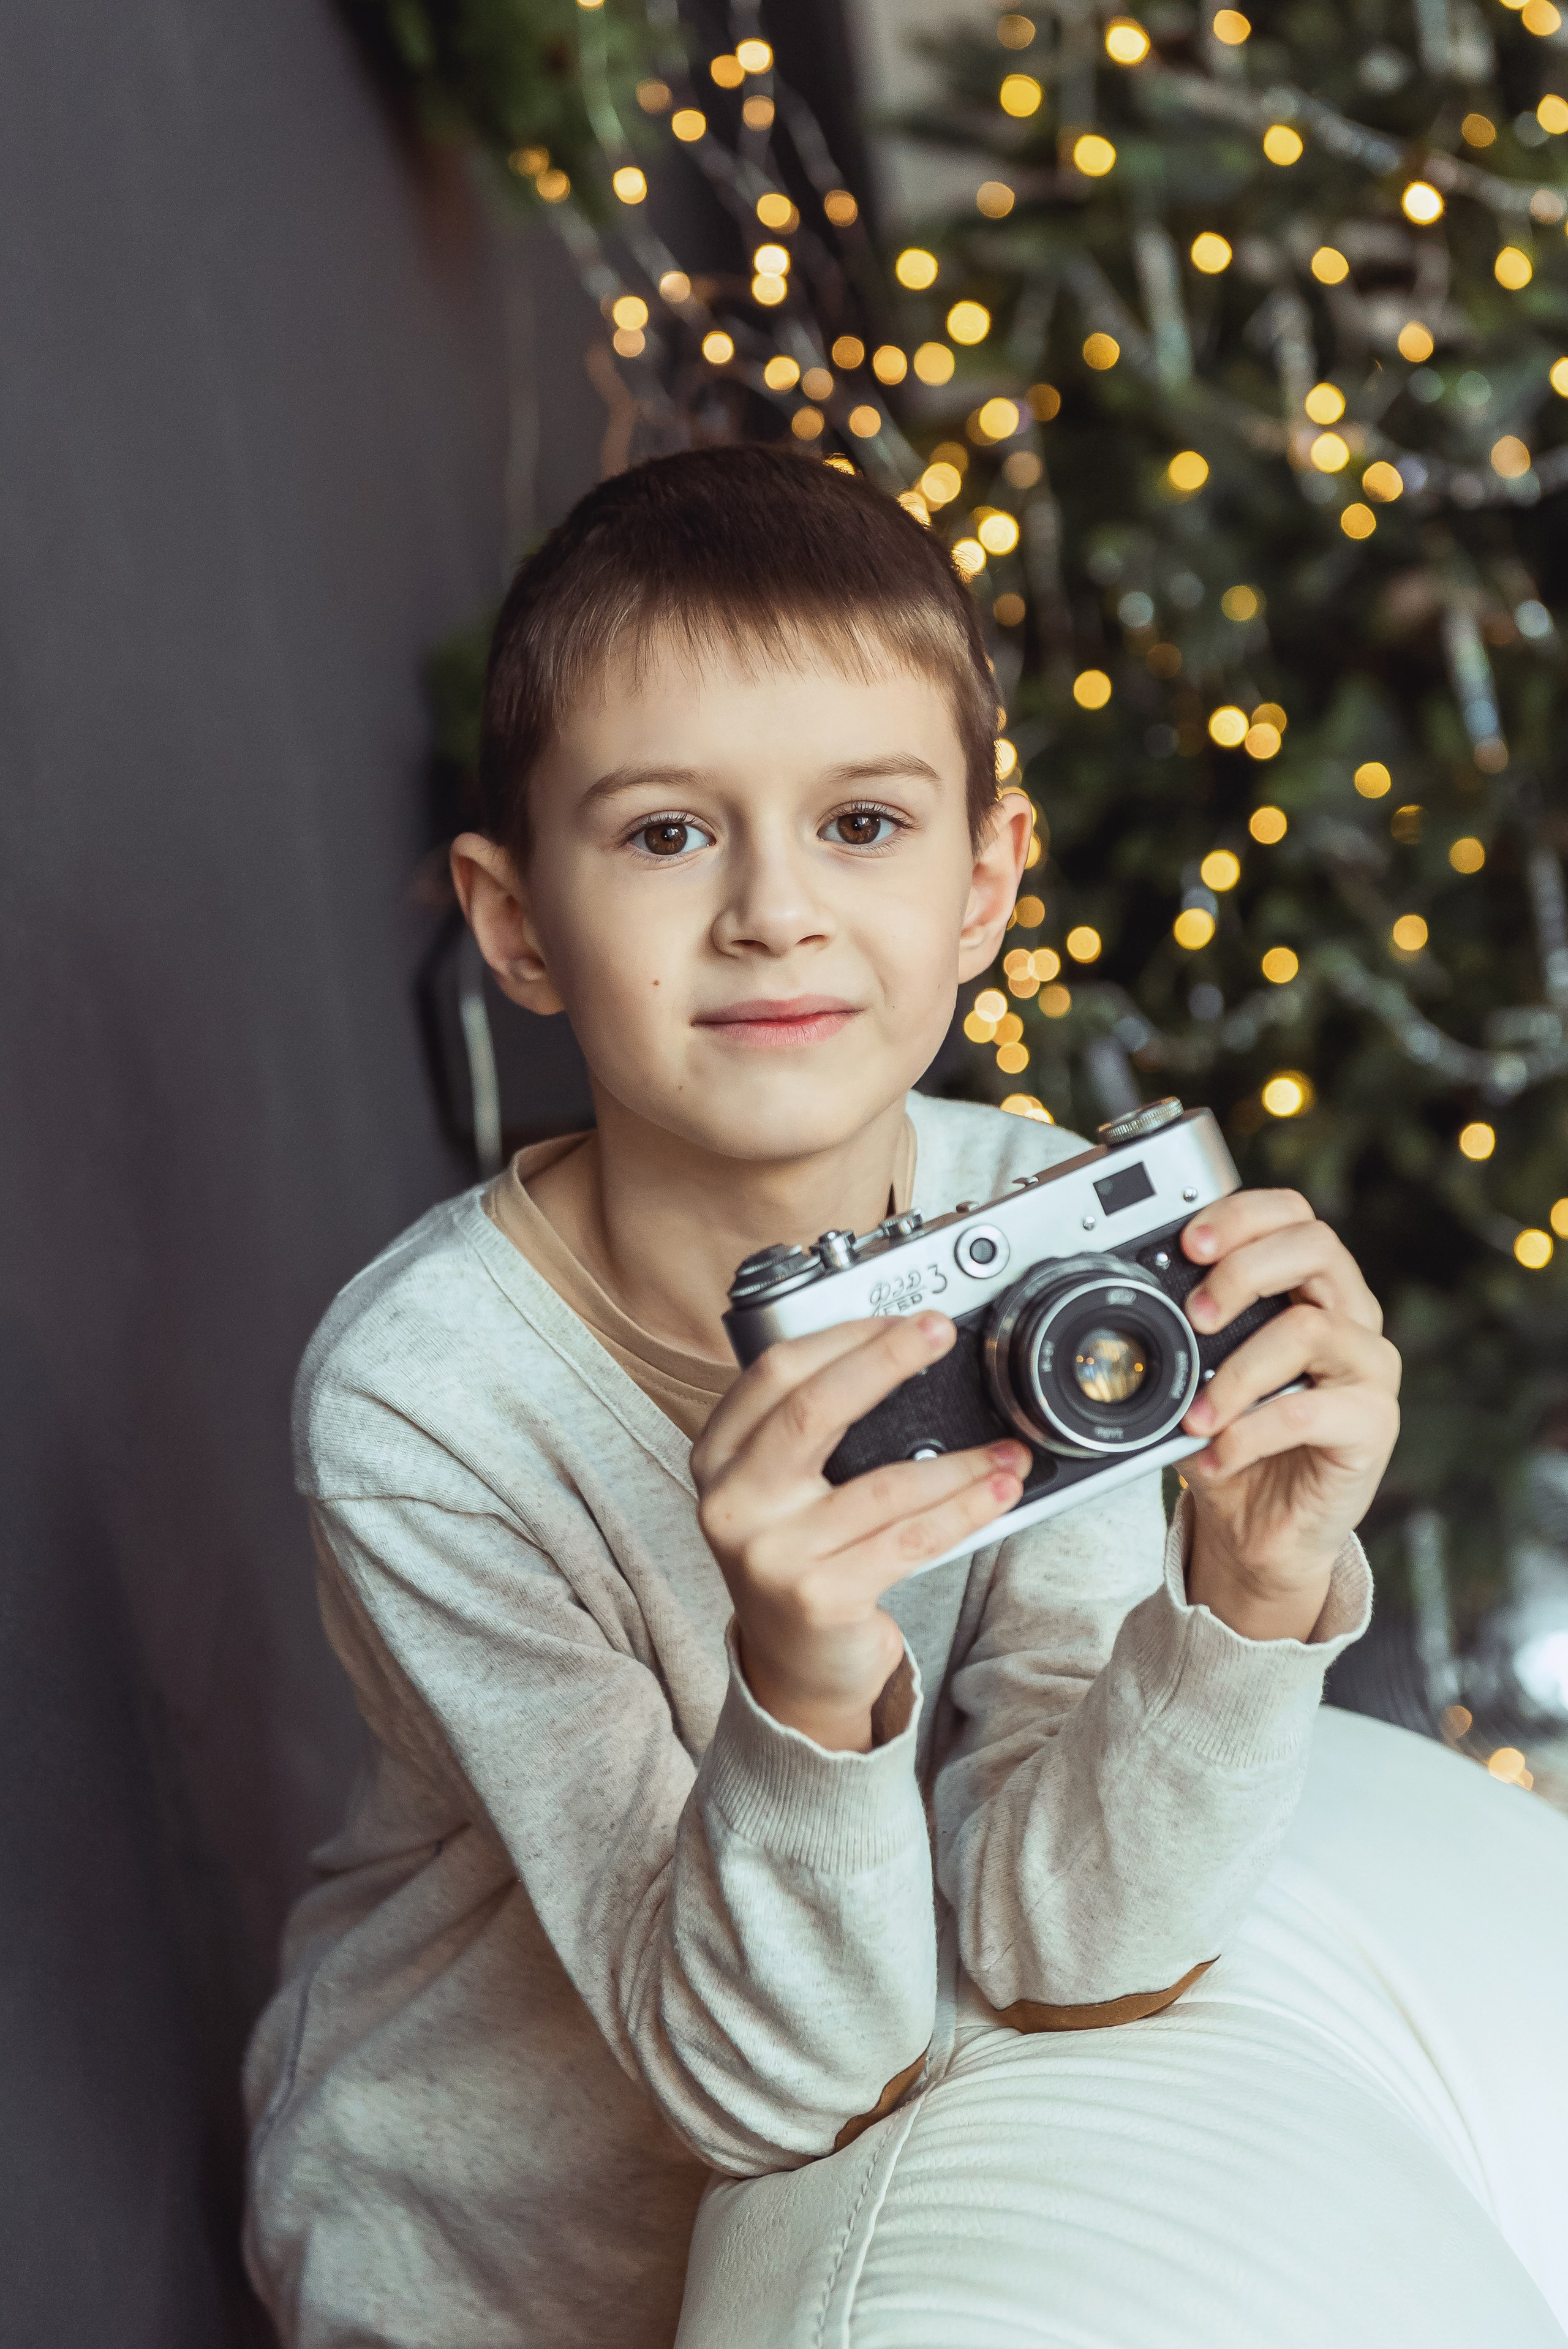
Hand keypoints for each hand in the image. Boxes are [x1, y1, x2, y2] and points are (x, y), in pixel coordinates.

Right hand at [692, 1314, 1028, 1750]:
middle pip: (814, 1409)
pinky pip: (910, 1539)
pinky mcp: (818, 1597)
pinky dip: (965, 1510)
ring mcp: (770, 1554)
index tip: (905, 1319)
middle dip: (887, 1359)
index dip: (845, 1336)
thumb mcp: (778, 1486)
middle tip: (941, 1334)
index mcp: (717, 1457)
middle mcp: (731, 1503)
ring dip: (961, 1460)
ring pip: (883, 1484)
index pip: (777, 1373)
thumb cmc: (799, 1555)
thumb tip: (896, 1349)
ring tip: (1008, 1448)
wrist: (795, 1664)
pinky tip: (999, 1493)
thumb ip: (805, 1424)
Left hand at [1177, 1189, 1399, 1642]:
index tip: (1190, 1242)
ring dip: (1237, 1371)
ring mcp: (1370, 1368)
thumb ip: (1184, 1331)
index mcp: (1311, 1287)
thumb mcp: (1197, 1375)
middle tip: (1195, 1316)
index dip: (1243, 1214)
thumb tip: (1133, 1297)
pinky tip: (1219, 1453)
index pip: (1293, 1215)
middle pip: (1317, 1247)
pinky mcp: (1374, 1424)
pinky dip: (1252, 1431)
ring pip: (1311, 1328)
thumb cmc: (1231, 1438)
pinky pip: (1311, 1409)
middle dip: (1244, 1271)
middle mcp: (1351, 1316)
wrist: (1258, 1528)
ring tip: (1195, 1415)